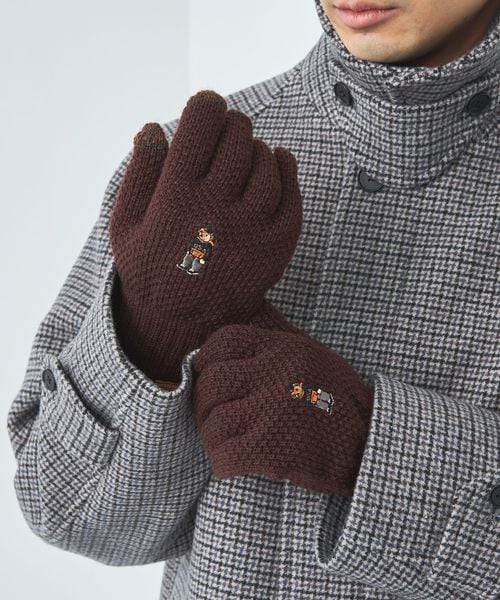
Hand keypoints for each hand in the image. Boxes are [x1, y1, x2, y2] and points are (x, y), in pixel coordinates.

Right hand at [109, 90, 301, 380]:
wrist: (186, 323)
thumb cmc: (153, 269)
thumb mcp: (126, 226)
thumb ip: (139, 175)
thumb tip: (154, 128)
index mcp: (176, 196)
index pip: (201, 124)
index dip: (206, 106)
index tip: (206, 109)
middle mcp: (218, 207)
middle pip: (237, 136)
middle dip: (231, 125)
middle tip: (226, 132)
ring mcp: (253, 226)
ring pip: (265, 161)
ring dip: (255, 147)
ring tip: (244, 155)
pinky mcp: (278, 243)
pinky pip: (291, 192)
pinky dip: (286, 168)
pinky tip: (275, 162)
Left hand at [193, 325, 373, 496]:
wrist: (373, 445)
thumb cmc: (337, 404)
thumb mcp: (310, 360)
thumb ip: (271, 355)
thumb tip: (218, 361)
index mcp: (285, 348)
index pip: (223, 342)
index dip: (206, 362)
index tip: (207, 378)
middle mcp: (278, 372)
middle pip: (212, 383)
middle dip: (205, 406)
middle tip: (216, 420)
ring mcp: (274, 408)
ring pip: (213, 422)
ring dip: (212, 439)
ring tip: (226, 445)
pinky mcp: (273, 445)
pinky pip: (225, 455)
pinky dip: (223, 463)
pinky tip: (233, 464)